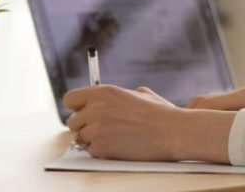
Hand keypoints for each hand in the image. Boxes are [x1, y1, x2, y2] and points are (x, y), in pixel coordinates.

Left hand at [64, 84, 232, 161]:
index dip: (78, 107)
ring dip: (94, 139)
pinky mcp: (99, 147)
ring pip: (81, 138)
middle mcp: (95, 108)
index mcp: (104, 92)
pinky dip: (103, 151)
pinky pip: (91, 151)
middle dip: (85, 126)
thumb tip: (108, 101)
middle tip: (105, 129)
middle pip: (72, 122)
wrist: (173, 132)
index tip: (86, 113)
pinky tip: (121, 146)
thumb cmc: (161, 114)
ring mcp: (96, 128)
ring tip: (117, 137)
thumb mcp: (139, 94)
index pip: (70, 99)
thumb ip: (117, 96)